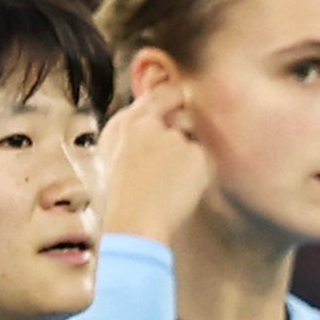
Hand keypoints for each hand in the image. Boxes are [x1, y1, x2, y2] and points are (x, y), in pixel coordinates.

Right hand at [95, 88, 209, 243]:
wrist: (134, 223)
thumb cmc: (123, 201)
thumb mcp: (115, 159)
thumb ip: (136, 136)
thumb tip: (159, 125)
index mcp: (123, 125)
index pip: (155, 96)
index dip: (171, 98)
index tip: (180, 101)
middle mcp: (146, 123)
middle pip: (179, 107)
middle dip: (185, 123)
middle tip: (180, 152)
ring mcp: (171, 137)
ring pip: (192, 140)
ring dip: (188, 157)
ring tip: (170, 184)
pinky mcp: (194, 154)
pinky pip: (204, 160)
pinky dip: (198, 175)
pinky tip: (181, 191)